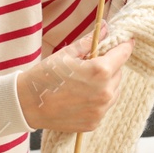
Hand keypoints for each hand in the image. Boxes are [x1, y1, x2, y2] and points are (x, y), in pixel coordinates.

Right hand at [15, 22, 134, 131]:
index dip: (124, 46)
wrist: (26, 104)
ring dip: (105, 84)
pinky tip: (80, 96)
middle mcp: (105, 93)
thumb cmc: (44, 76)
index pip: (123, 54)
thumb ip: (89, 42)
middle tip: (91, 63)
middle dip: (109, 66)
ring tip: (84, 81)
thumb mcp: (66, 54)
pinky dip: (97, 99)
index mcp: (100, 71)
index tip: (127, 41)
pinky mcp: (94, 123)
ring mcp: (100, 110)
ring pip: (113, 91)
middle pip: (118, 73)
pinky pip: (103, 107)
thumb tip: (106, 29)